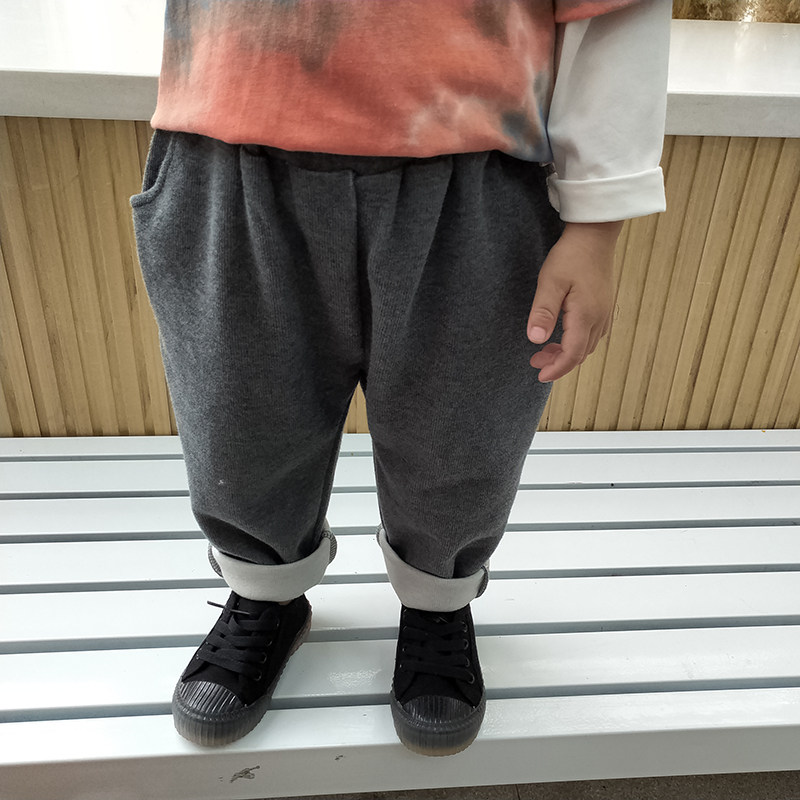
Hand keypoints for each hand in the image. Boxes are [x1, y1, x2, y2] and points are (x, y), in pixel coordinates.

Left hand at [527, 220, 622, 382]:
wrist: (595, 235)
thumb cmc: (571, 255)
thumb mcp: (551, 282)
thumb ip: (543, 312)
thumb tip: (535, 340)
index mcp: (586, 316)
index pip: (572, 354)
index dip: (556, 369)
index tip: (539, 375)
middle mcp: (599, 318)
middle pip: (580, 353)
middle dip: (558, 363)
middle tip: (535, 361)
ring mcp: (604, 312)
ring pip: (587, 345)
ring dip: (567, 353)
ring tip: (544, 350)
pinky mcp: (604, 306)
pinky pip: (592, 334)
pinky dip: (576, 342)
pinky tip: (563, 335)